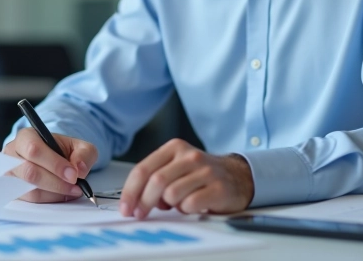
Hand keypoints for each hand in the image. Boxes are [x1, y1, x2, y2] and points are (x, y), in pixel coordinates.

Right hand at [2, 128, 98, 202]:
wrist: (54, 159)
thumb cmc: (62, 151)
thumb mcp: (79, 146)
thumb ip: (84, 154)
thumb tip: (79, 169)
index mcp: (26, 137)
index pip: (34, 150)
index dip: (54, 164)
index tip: (73, 175)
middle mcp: (12, 156)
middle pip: (29, 172)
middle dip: (56, 183)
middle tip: (75, 187)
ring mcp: (9, 175)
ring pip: (29, 190)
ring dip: (54, 194)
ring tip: (72, 191)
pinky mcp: (12, 192)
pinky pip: (30, 201)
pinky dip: (49, 200)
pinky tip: (61, 195)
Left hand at [119, 138, 253, 218]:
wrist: (237, 176)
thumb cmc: (200, 175)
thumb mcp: (176, 168)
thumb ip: (155, 178)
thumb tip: (133, 201)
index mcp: (174, 148)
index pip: (143, 169)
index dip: (130, 191)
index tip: (125, 208)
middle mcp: (190, 156)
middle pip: (156, 182)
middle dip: (144, 202)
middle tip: (141, 214)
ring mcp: (205, 170)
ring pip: (172, 194)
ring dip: (170, 205)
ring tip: (179, 203)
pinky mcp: (218, 187)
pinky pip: (190, 204)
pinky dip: (187, 210)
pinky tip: (193, 205)